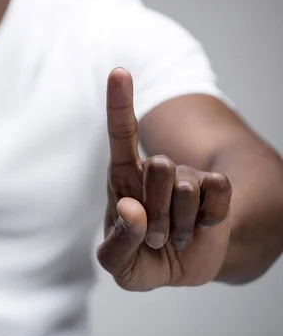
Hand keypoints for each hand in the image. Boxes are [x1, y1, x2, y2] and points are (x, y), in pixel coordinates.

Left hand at [97, 68, 232, 290]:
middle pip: (159, 167)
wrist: (182, 264)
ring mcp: (185, 176)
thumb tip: (131, 209)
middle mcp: (153, 169)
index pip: (121, 135)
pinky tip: (198, 227)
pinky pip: (218, 192)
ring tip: (172, 234)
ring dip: (179, 224)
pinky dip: (208, 221)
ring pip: (187, 187)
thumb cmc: (140, 256)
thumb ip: (117, 243)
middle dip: (157, 212)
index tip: (120, 71)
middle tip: (153, 234)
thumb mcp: (118, 263)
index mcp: (122, 177)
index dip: (120, 103)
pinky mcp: (215, 187)